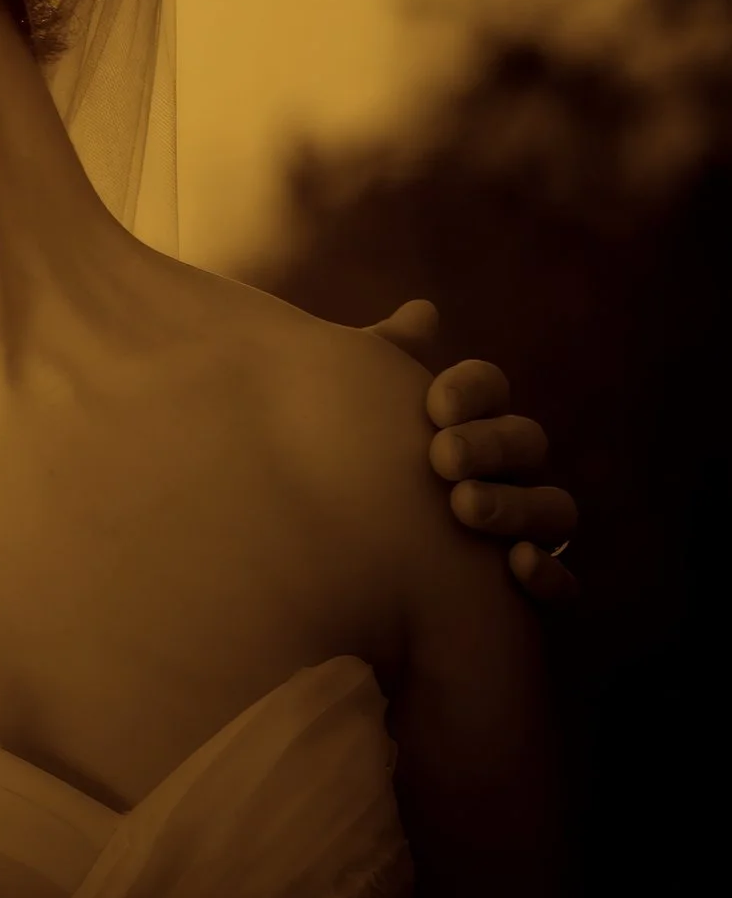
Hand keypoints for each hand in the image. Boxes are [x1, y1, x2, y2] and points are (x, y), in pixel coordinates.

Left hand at [365, 299, 578, 602]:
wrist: (334, 561)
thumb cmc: (348, 470)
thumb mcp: (353, 412)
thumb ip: (381, 361)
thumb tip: (423, 312)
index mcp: (466, 421)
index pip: (488, 389)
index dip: (470, 389)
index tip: (434, 403)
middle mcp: (505, 470)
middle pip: (525, 443)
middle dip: (490, 444)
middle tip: (442, 455)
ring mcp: (522, 527)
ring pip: (553, 508)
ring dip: (515, 505)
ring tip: (464, 505)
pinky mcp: (526, 585)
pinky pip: (563, 584)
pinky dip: (549, 574)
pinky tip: (517, 565)